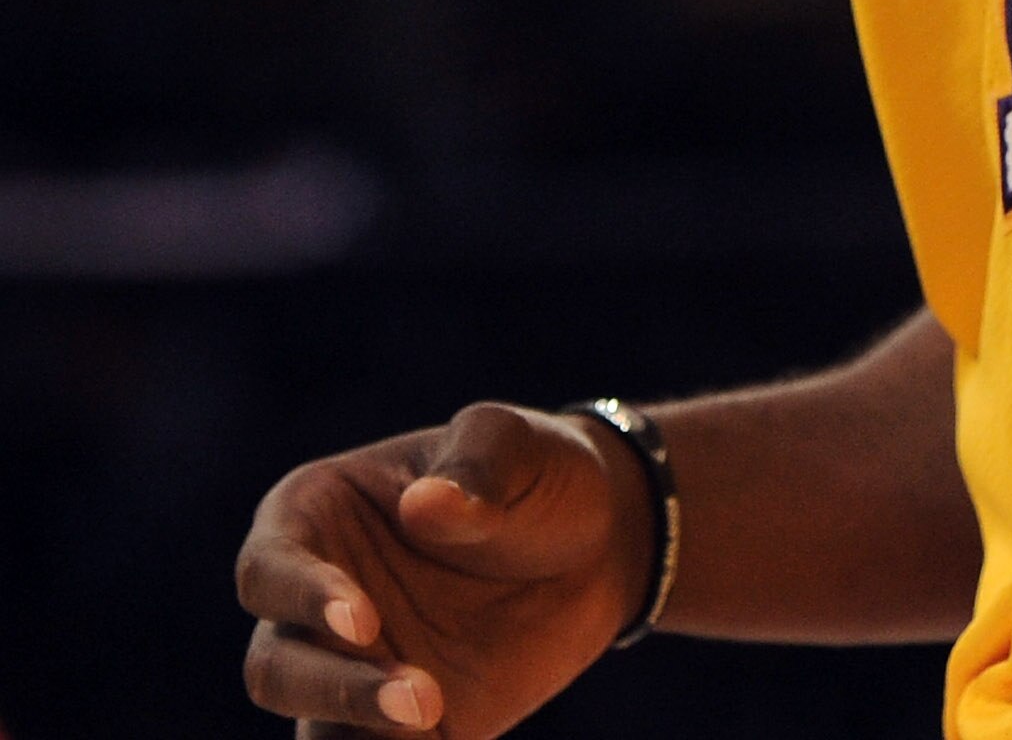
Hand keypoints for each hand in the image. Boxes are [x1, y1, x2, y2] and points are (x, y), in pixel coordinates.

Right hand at [237, 401, 651, 738]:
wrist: (599, 545)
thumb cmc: (537, 473)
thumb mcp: (516, 446)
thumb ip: (475, 467)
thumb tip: (423, 504)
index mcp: (317, 515)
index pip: (267, 568)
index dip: (300, 597)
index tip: (363, 620)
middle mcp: (317, 605)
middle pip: (274, 669)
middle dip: (333, 691)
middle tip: (420, 698)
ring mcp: (353, 673)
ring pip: (313, 732)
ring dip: (358, 735)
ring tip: (437, 720)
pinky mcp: (398, 733)